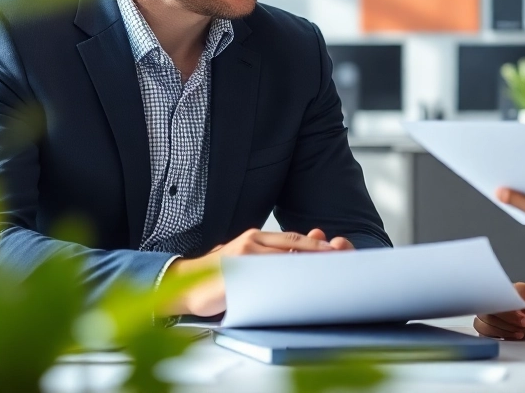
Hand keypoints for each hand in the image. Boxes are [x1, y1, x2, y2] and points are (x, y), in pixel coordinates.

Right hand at [162, 228, 351, 315]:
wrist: (185, 283)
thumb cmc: (221, 275)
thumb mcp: (248, 261)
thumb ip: (271, 257)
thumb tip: (298, 254)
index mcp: (257, 238)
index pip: (294, 240)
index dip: (316, 246)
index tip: (338, 251)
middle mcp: (252, 242)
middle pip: (294, 245)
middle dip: (318, 253)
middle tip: (340, 259)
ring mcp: (243, 255)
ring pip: (282, 259)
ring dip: (305, 265)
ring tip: (326, 272)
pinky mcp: (235, 271)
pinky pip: (265, 276)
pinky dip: (283, 280)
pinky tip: (296, 286)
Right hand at [474, 283, 524, 339]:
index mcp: (519, 291)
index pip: (500, 298)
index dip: (509, 314)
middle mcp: (504, 298)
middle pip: (487, 310)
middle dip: (504, 325)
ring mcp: (498, 310)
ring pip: (482, 321)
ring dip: (498, 331)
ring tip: (520, 334)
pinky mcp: (496, 321)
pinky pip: (484, 329)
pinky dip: (495, 335)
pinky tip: (512, 336)